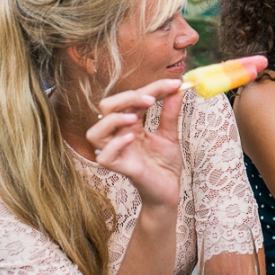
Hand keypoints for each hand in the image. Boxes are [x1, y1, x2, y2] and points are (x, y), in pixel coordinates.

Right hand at [87, 79, 184, 207]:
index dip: (153, 87)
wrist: (169, 190)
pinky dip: (116, 144)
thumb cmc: (165, 164)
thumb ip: (170, 113)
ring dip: (114, 120)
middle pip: (106, 107)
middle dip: (127, 97)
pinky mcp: (119, 168)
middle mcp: (119, 135)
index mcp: (130, 123)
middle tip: (151, 99)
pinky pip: (105, 156)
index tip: (175, 84)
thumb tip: (178, 89)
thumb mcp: (170, 134)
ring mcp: (116, 151)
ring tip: (136, 117)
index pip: (133, 98)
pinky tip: (132, 138)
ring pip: (95, 131)